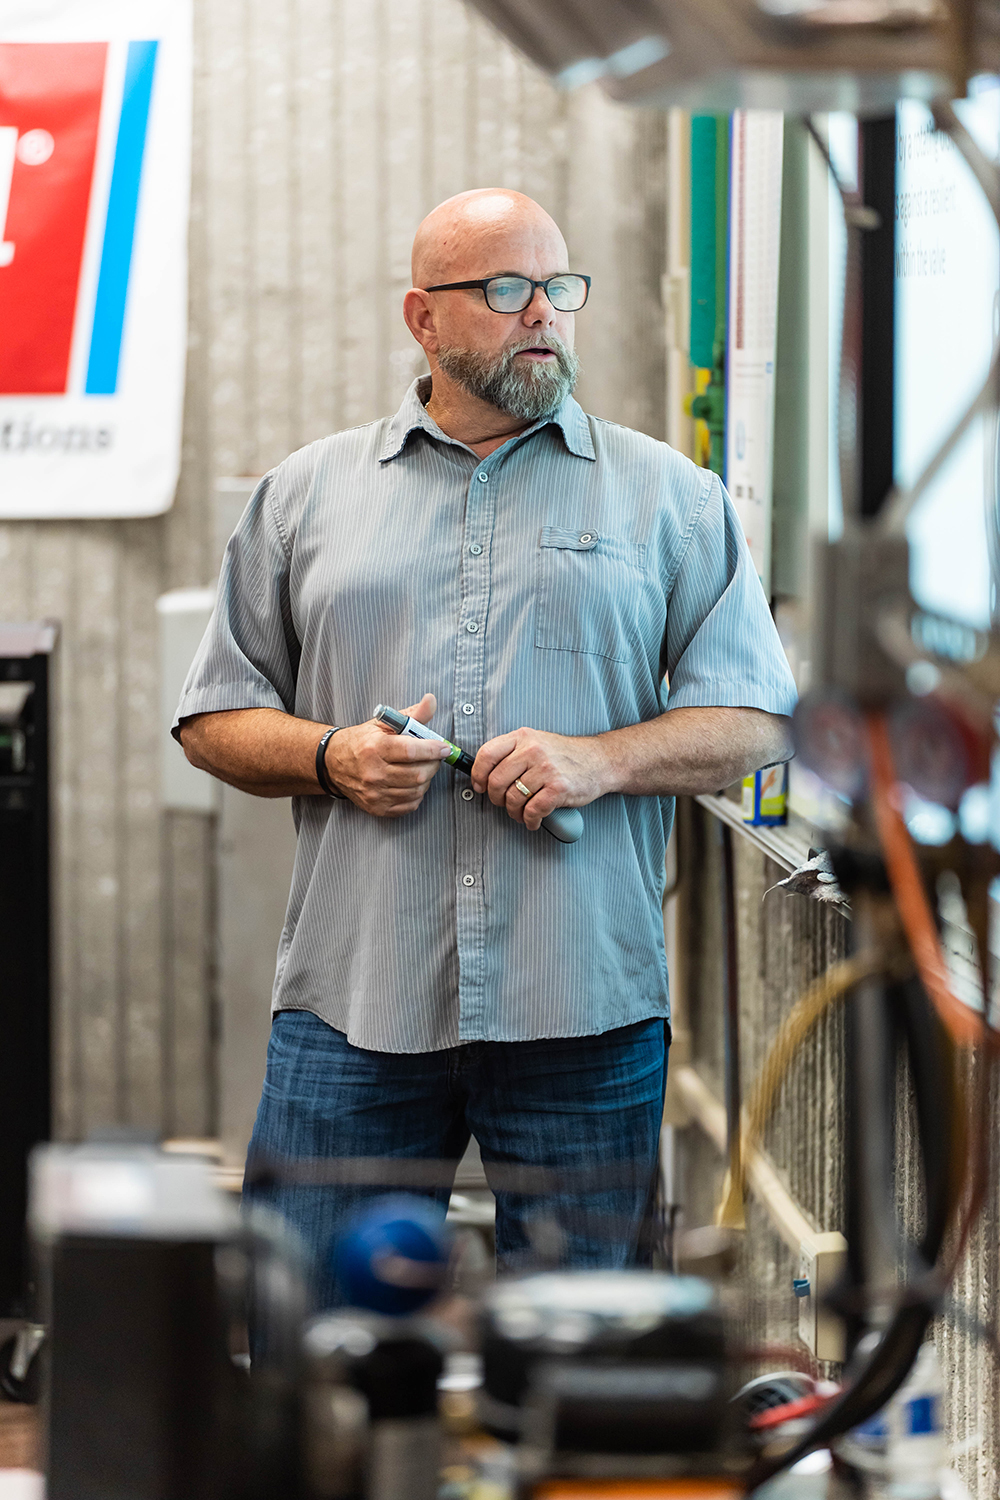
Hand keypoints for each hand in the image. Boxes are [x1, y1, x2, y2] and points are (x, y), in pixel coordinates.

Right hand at [325, 693, 448, 816]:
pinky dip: (417, 793)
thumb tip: (432, 700)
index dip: (433, 749)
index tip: (443, 747)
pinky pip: (410, 805)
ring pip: (417, 791)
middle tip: (433, 757)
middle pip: (418, 774)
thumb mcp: (383, 723)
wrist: (333, 764)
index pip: (411, 751)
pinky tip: (410, 782)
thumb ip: (412, 715)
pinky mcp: (377, 808)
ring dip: (426, 779)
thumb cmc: (361, 742)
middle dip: (433, 764)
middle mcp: (373, 773)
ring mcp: (374, 793)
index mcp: (374, 748)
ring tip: (421, 768)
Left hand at [471, 726, 610, 831]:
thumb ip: (512, 753)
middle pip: (497, 781)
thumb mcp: (537, 743)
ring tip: (521, 813)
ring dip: (514, 812)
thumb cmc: (565, 756)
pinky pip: (533, 811)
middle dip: (496, 799)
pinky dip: (530, 820)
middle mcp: (533, 750)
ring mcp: (546, 769)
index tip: (480, 786)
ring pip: (513, 799)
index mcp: (523, 737)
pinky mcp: (558, 788)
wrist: (600, 761)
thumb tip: (483, 774)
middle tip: (503, 803)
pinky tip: (533, 820)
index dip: (478, 774)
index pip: (487, 754)